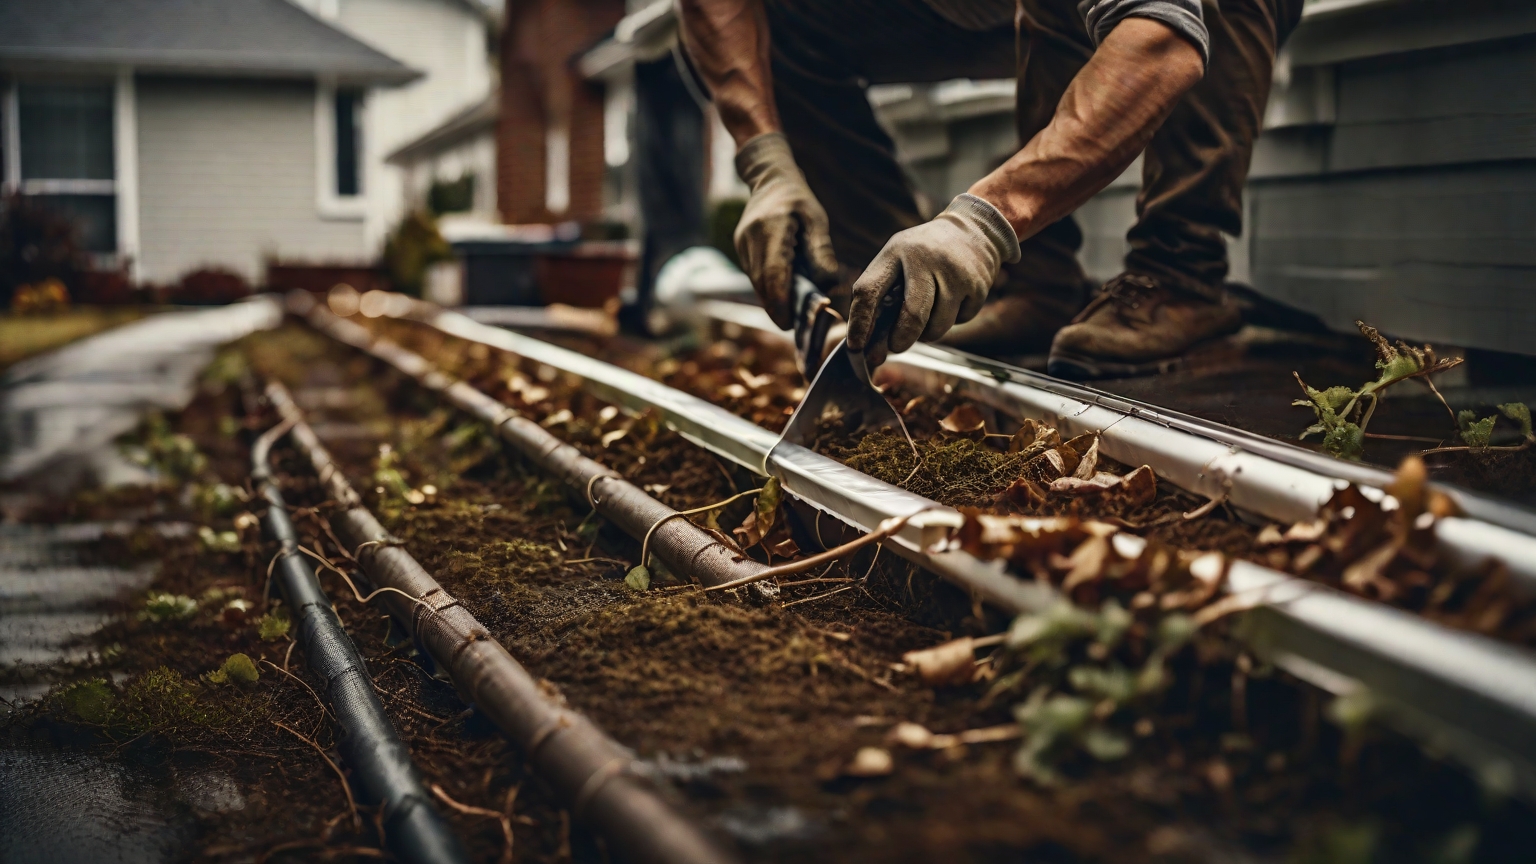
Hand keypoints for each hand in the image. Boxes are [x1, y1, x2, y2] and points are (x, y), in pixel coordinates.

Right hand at [733, 132, 838, 328]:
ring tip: (795, 315)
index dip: (780, 302)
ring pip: (757, 284)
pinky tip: (785, 296)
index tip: (790, 324)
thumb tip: (827, 284)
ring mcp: (742, 245)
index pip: (773, 274)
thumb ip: (821, 251)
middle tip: (799, 327)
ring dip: (774, 301)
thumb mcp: (817, 219)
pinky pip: (755, 277)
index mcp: (772, 228)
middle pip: (762, 284)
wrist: (769, 180)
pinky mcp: (741, 250)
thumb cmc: (798, 200)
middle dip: (779, 309)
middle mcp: (750, 239)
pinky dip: (770, 290)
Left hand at [847, 194, 1019, 366]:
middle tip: (895, 348)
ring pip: (937, 326)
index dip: (859, 323)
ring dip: (928, 334)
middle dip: (900, 340)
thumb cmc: (924, 253)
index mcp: (896, 252)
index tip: (854, 347)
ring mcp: (955, 273)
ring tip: (928, 317)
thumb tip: (866, 343)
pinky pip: (960, 321)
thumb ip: (881, 293)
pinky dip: (953, 320)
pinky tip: (954, 301)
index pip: (868, 290)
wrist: (974, 229)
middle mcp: (926, 260)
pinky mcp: (978, 285)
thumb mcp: (898, 259)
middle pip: (911, 315)